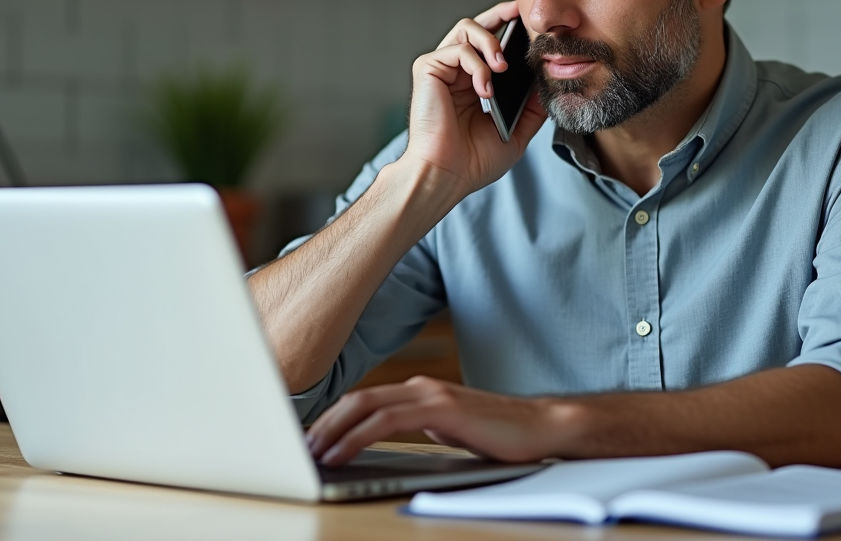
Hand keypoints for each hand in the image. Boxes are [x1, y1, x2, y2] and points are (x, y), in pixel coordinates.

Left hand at [306, 376, 566, 465]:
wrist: (542, 427)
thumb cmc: (499, 435)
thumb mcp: (449, 429)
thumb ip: (420, 426)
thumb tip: (388, 438)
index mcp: (420, 391)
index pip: (364, 400)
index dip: (332, 418)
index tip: (310, 439)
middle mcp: (421, 387)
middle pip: (356, 399)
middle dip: (322, 424)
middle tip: (298, 448)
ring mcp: (431, 395)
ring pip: (364, 406)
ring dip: (331, 431)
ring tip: (310, 454)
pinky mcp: (441, 409)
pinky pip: (385, 421)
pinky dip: (355, 437)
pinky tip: (339, 453)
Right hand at [400, 1, 546, 198]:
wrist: (447, 175)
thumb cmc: (473, 161)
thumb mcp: (516, 132)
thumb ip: (532, 108)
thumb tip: (550, 83)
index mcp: (472, 83)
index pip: (490, 45)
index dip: (508, 30)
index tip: (530, 26)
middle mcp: (455, 72)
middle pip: (475, 26)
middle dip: (499, 15)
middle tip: (519, 14)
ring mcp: (441, 69)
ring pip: (466, 29)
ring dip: (490, 42)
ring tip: (503, 66)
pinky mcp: (428, 70)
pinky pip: (457, 50)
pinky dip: (476, 65)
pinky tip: (484, 89)